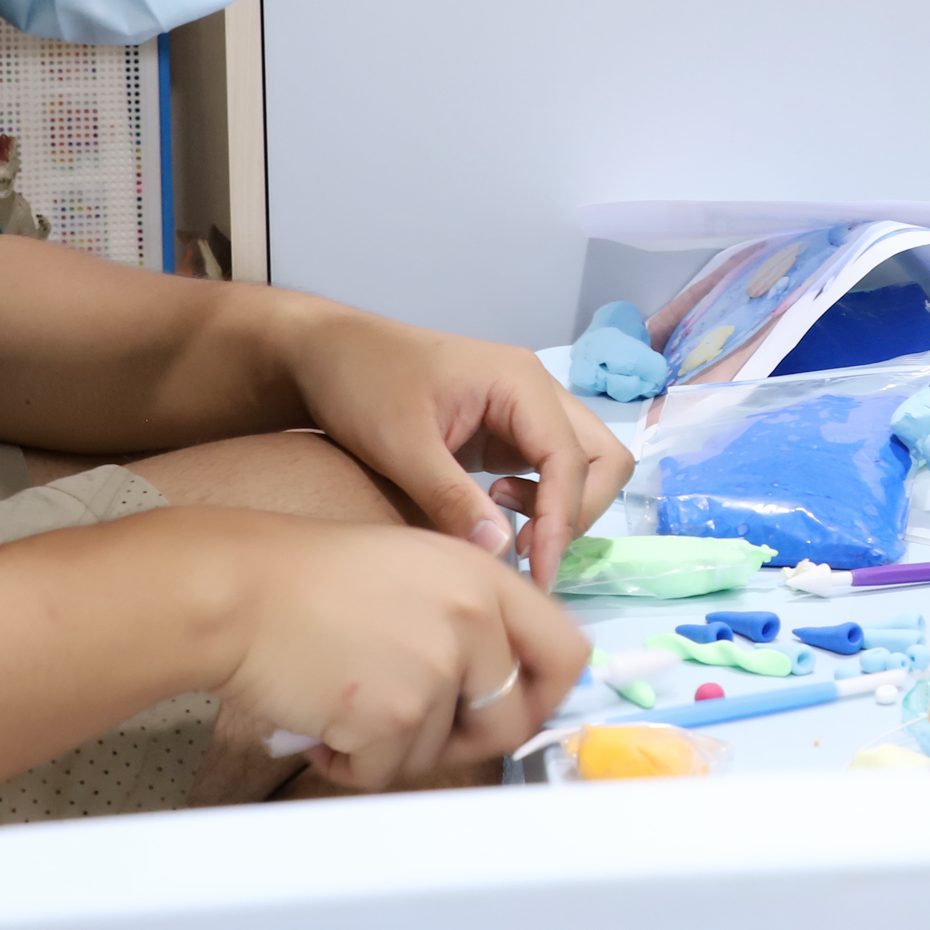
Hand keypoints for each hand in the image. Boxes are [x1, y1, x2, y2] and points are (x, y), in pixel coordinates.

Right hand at [190, 509, 588, 790]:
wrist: (238, 590)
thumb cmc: (312, 578)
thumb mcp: (418, 565)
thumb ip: (472, 613)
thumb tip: (505, 678)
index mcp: (486, 579)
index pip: (567, 651)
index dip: (545, 692)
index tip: (512, 707)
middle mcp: (474, 621)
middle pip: (513, 719)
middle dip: (465, 739)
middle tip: (414, 726)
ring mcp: (436, 670)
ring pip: (440, 752)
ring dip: (394, 746)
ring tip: (347, 703)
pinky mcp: (393, 716)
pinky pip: (387, 773)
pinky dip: (352, 764)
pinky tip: (323, 727)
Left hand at [278, 305, 634, 585]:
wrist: (328, 354)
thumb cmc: (361, 385)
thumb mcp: (400, 445)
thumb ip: (451, 498)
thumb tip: (501, 553)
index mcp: (521, 382)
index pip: (571, 460)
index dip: (562, 520)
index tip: (537, 575)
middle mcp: (537, 392)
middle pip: (601, 458)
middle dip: (575, 511)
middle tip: (527, 551)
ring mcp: (526, 410)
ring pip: (583, 465)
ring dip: (561, 506)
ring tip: (505, 526)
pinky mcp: (508, 430)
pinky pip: (551, 470)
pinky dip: (540, 500)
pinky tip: (492, 509)